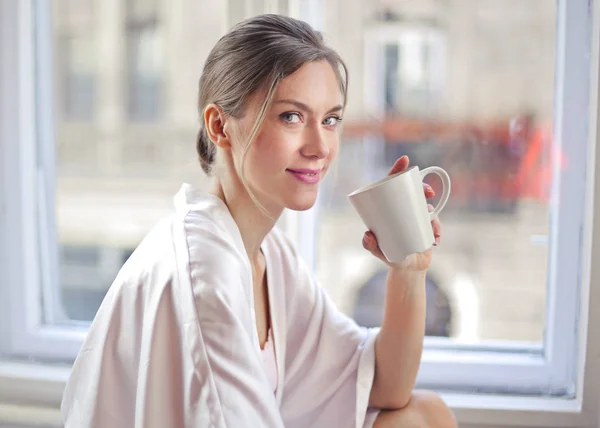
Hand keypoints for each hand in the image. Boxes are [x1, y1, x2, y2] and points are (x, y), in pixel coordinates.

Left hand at [361, 156, 441, 272]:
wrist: (407, 270)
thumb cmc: (390, 256)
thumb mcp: (378, 251)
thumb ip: (370, 246)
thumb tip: (368, 234)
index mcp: (388, 208)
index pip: (390, 185)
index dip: (397, 170)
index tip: (405, 160)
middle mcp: (403, 209)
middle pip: (413, 190)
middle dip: (423, 187)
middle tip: (428, 193)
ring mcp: (416, 217)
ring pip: (426, 204)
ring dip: (431, 209)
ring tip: (429, 222)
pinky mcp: (428, 226)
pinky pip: (435, 221)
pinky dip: (436, 228)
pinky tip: (434, 239)